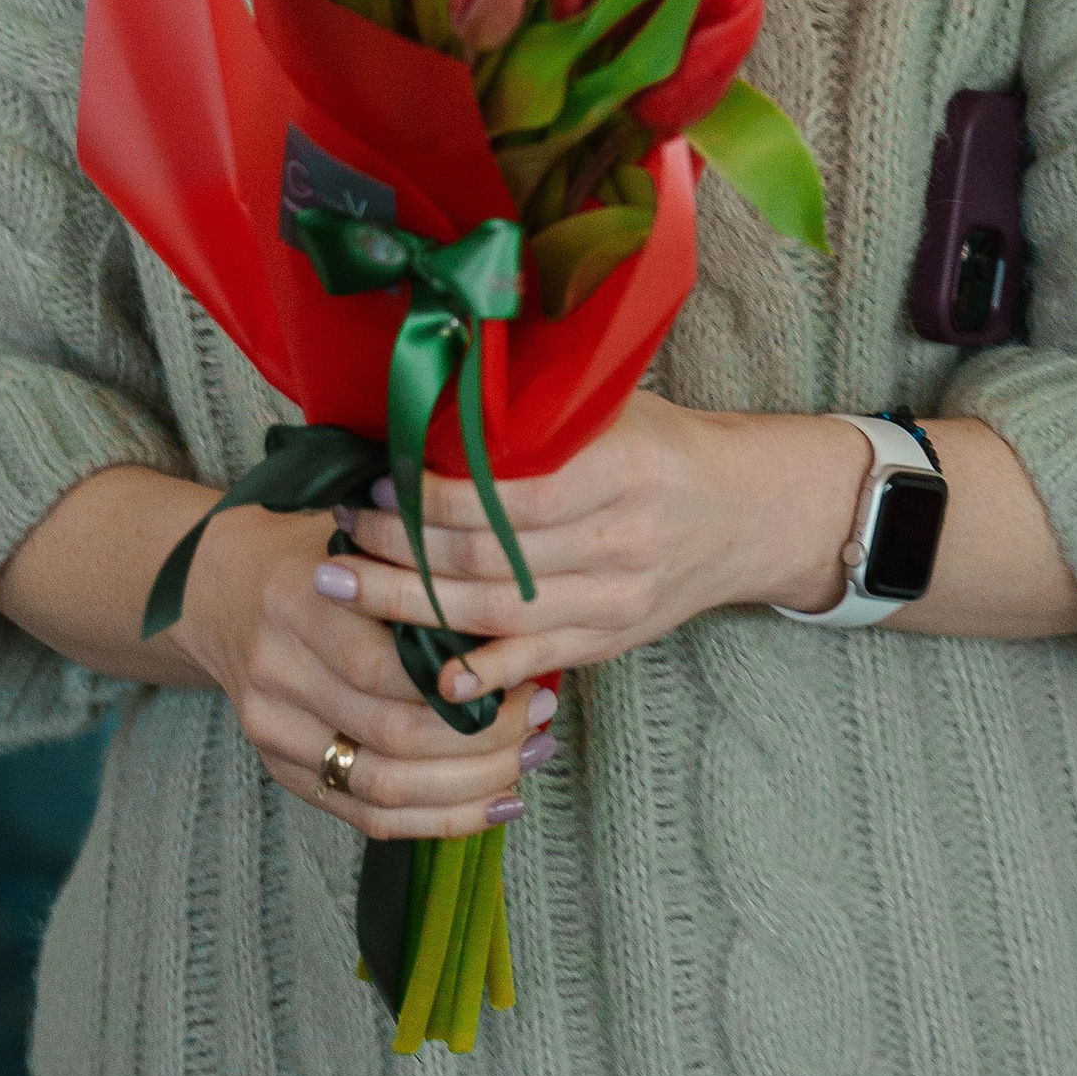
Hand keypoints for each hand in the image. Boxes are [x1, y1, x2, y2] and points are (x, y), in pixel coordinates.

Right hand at [177, 500, 550, 841]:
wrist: (220, 588)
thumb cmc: (315, 552)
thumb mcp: (364, 535)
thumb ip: (424, 570)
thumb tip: (523, 611)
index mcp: (298, 600)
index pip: (387, 667)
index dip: (466, 684)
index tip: (530, 673)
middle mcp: (276, 671)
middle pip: (394, 735)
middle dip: (485, 740)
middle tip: (543, 721)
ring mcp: (272, 729)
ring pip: (385, 787)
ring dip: (471, 785)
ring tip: (529, 760)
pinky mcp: (280, 769)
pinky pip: (368, 816)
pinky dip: (439, 819)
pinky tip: (493, 802)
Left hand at [326, 390, 874, 705]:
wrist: (740, 512)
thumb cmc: (656, 446)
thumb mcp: (608, 412)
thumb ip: (531, 417)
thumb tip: (425, 401)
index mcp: (619, 470)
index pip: (504, 494)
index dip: (428, 497)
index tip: (372, 484)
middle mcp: (620, 539)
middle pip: (488, 557)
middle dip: (399, 550)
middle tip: (336, 537)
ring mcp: (615, 598)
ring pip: (498, 613)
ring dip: (412, 606)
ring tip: (346, 585)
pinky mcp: (608, 638)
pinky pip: (535, 659)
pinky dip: (481, 673)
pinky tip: (430, 674)